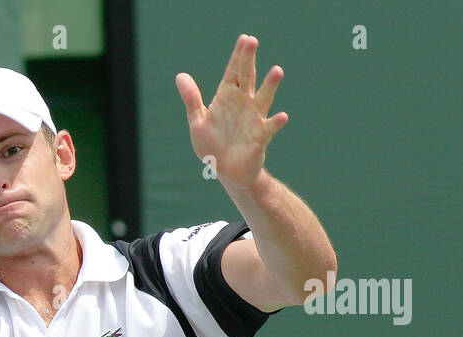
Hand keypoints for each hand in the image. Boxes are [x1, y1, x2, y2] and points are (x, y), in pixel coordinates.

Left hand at [175, 34, 287, 189]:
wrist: (227, 172)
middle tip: (252, 41)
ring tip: (277, 71)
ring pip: (263, 98)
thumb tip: (180, 75)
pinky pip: (269, 128)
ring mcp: (254, 118)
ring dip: (270, 86)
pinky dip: (276, 122)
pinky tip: (282, 116)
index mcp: (227, 98)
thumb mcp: (198, 121)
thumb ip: (191, 99)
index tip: (244, 39)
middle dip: (249, 60)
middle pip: (247, 78)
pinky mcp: (260, 137)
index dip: (237, 56)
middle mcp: (243, 104)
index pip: (233, 72)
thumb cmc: (213, 145)